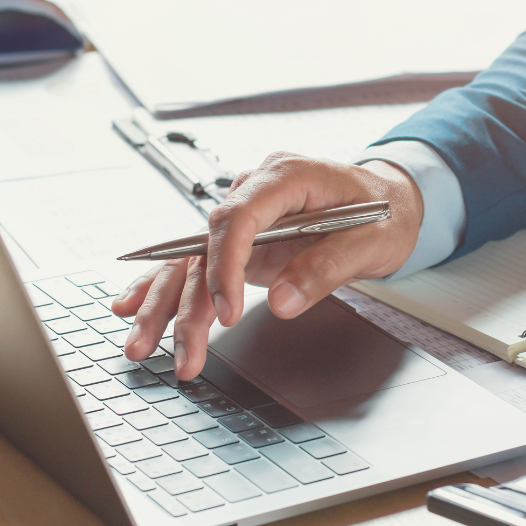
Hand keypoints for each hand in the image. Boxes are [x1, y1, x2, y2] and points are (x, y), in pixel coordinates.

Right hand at [110, 152, 422, 379]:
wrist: (392, 200)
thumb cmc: (385, 212)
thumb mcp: (373, 241)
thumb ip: (326, 268)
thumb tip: (281, 302)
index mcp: (287, 176)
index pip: (237, 217)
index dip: (225, 265)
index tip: (225, 310)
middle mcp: (256, 190)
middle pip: (204, 244)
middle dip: (184, 300)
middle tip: (178, 349)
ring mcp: (246, 215)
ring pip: (192, 259)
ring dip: (165, 304)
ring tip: (141, 345)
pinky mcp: (242, 240)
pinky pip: (197, 262)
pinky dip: (166, 287)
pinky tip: (133, 306)